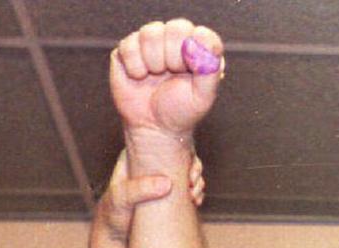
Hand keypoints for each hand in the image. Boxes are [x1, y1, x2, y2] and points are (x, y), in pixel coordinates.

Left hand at [90, 150, 205, 247]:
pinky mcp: (168, 195)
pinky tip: (196, 202)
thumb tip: (167, 183)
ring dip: (197, 183)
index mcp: (135, 156)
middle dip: (194, 170)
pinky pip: (187, 189)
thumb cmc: (112, 215)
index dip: (182, 155)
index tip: (188, 173)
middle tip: (193, 186)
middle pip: (180, 157)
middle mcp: (150, 165)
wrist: (114, 237)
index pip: (163, 145)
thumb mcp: (121, 199)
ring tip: (194, 197)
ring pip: (187, 173)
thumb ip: (139, 189)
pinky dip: (196, 194)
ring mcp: (160, 180)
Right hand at [111, 19, 223, 145]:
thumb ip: (210, 69)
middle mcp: (174, 40)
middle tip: (171, 75)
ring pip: (150, 33)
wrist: (154, 128)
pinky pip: (129, 45)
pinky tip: (140, 77)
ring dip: (154, 62)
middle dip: (174, 58)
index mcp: (197, 48)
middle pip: (176, 29)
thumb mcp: (203, 95)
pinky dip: (135, 67)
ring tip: (156, 76)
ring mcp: (150, 43)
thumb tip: (200, 41)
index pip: (200, 34)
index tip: (189, 71)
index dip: (193, 54)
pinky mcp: (128, 49)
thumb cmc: (181, 111)